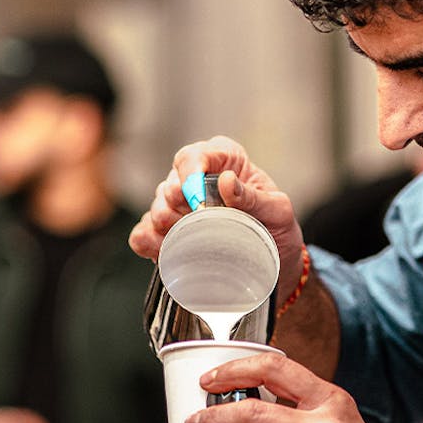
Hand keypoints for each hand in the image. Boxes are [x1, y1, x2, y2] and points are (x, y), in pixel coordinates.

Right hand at [130, 136, 305, 291]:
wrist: (276, 267)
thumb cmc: (278, 230)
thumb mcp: (278, 211)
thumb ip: (253, 196)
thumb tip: (225, 181)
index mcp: (225, 161)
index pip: (195, 155)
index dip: (190, 172)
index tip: (195, 196)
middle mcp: (198, 179)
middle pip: (172, 182)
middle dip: (177, 201)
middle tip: (194, 220)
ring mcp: (180, 206)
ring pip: (157, 207)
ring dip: (165, 224)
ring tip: (187, 239)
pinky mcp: (169, 233)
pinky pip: (144, 233)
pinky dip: (149, 241)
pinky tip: (164, 251)